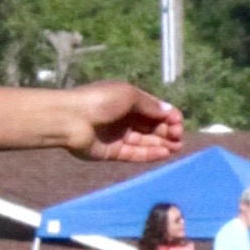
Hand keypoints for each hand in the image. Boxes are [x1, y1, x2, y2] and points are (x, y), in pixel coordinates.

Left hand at [58, 83, 183, 161]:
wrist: (70, 118)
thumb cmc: (99, 100)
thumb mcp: (129, 96)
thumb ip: (150, 106)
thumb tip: (169, 112)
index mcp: (127, 100)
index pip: (152, 109)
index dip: (167, 116)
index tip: (178, 122)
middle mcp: (123, 118)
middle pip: (150, 126)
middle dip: (166, 131)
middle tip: (179, 137)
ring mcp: (117, 136)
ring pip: (144, 141)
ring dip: (161, 144)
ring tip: (177, 148)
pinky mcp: (111, 152)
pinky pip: (133, 154)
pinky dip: (149, 154)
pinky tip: (164, 154)